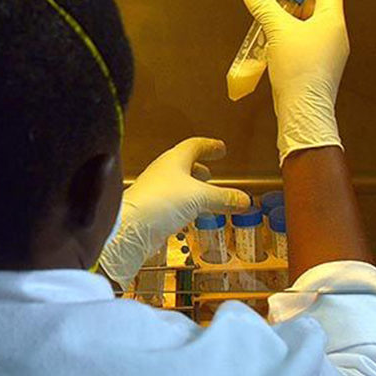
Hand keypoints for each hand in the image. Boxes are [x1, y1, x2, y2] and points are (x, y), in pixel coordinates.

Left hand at [99, 138, 250, 287]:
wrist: (130, 228)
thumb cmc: (161, 202)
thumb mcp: (200, 197)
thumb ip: (223, 197)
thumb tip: (245, 199)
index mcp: (174, 160)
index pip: (194, 146)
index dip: (209, 146)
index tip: (220, 148)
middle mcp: (163, 173)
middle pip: (184, 165)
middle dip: (199, 169)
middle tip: (211, 173)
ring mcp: (155, 192)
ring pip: (178, 186)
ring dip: (192, 189)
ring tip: (205, 196)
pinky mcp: (152, 211)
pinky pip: (173, 204)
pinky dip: (185, 207)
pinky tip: (191, 217)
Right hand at [239, 0, 348, 163]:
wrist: (304, 114)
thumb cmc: (299, 76)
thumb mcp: (277, 32)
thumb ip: (263, 5)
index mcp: (333, 20)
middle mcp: (335, 35)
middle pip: (316, 2)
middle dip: (291, 0)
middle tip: (272, 5)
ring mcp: (328, 52)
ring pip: (308, 24)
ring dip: (287, 21)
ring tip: (269, 28)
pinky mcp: (318, 68)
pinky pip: (304, 43)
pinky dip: (288, 39)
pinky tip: (272, 48)